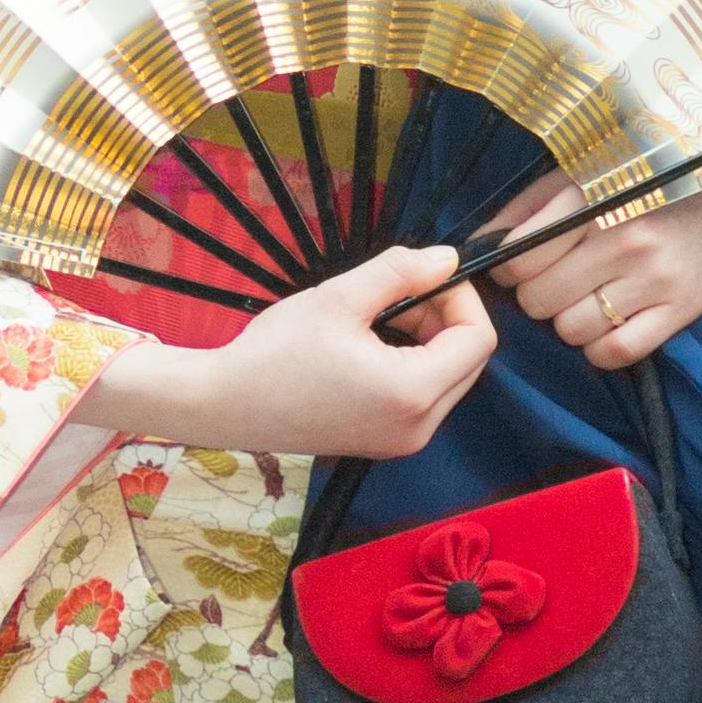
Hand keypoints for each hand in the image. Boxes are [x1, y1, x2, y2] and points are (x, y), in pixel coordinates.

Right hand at [88, 243, 495, 466]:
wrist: (223, 405)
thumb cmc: (275, 352)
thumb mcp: (339, 297)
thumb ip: (401, 272)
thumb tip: (448, 258)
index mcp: (412, 394)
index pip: (478, 339)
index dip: (462, 297)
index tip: (425, 274)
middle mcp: (419, 428)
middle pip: (469, 361)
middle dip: (445, 317)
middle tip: (399, 292)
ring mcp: (402, 442)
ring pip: (448, 378)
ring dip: (428, 338)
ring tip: (379, 313)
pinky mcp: (384, 444)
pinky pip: (422, 397)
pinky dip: (411, 363)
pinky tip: (370, 343)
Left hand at [483, 164, 701, 376]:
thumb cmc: (652, 187)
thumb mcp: (589, 177)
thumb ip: (531, 206)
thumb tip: (481, 243)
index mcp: (598, 201)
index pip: (522, 257)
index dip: (507, 269)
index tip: (516, 268)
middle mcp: (625, 240)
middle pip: (540, 300)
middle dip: (538, 296)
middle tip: (556, 282)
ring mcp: (655, 280)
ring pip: (572, 330)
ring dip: (568, 322)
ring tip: (586, 299)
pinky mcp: (680, 312)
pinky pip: (615, 353)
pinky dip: (599, 348)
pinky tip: (606, 325)